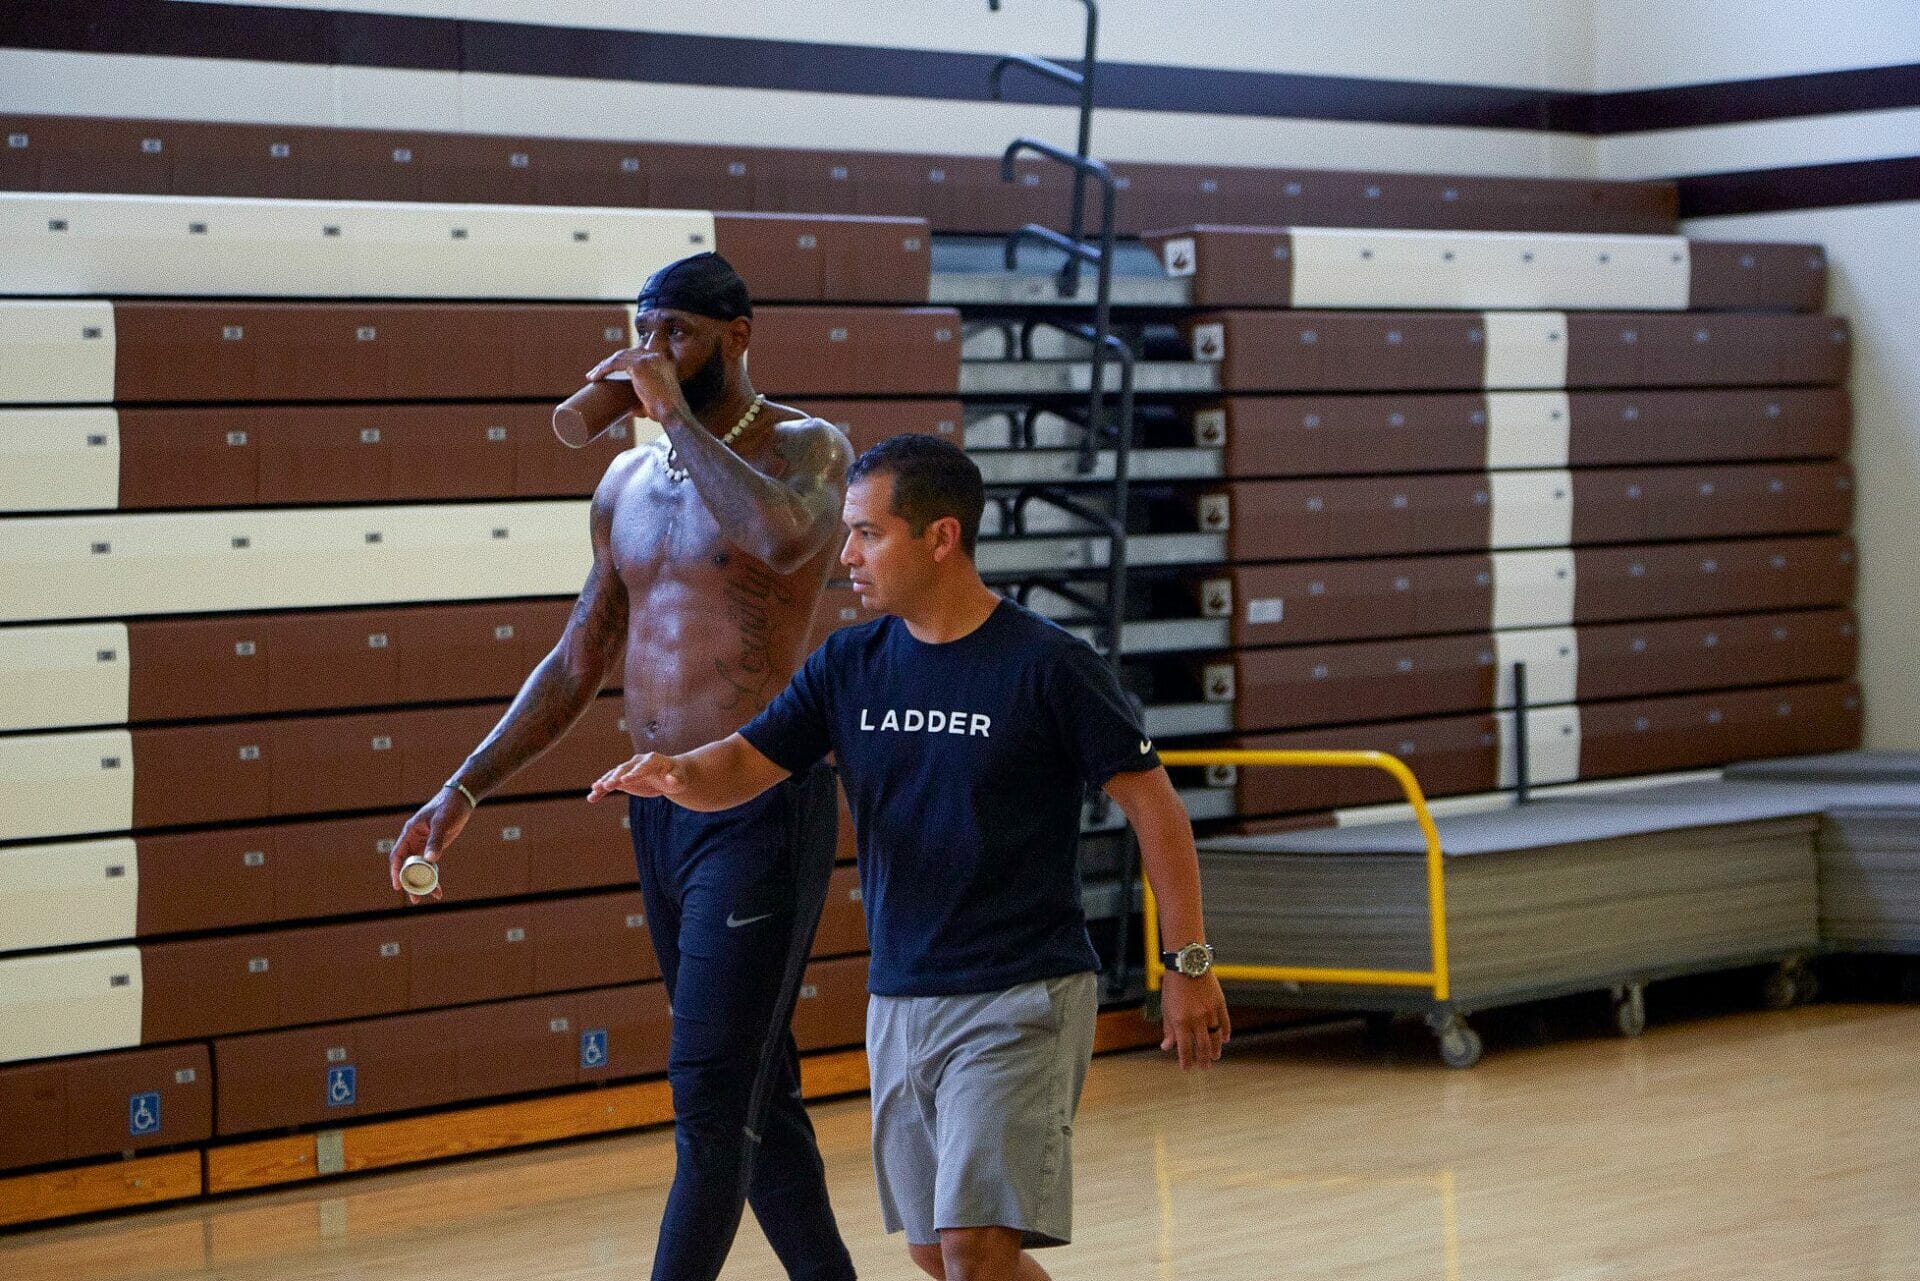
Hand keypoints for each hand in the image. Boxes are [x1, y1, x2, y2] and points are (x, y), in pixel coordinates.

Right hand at [388, 786, 472, 905]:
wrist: (461, 798)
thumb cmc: (449, 806)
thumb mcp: (442, 822)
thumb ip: (436, 840)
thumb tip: (431, 859)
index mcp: (410, 832)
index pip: (397, 855)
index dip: (396, 871)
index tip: (398, 886)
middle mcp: (414, 840)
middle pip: (407, 866)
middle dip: (410, 883)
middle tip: (415, 900)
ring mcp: (423, 845)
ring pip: (419, 868)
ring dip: (422, 883)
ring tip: (428, 898)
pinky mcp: (434, 847)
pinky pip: (430, 866)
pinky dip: (434, 877)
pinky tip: (438, 889)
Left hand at [584, 348, 687, 426]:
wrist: (671, 412)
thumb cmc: (664, 411)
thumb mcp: (652, 401)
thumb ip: (640, 401)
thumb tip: (627, 409)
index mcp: (662, 362)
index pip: (637, 354)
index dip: (621, 361)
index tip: (610, 370)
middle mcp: (656, 356)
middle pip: (626, 353)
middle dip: (610, 362)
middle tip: (597, 373)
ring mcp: (648, 358)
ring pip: (619, 357)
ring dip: (603, 366)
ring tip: (593, 376)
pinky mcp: (639, 364)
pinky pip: (616, 363)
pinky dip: (603, 369)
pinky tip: (595, 377)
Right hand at [588, 752, 686, 801]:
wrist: (669, 776)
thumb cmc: (677, 776)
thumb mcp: (680, 779)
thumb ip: (676, 779)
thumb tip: (671, 780)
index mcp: (652, 760)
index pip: (642, 766)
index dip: (634, 773)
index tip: (625, 781)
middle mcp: (637, 762)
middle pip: (624, 769)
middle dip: (615, 777)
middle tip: (606, 785)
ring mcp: (628, 770)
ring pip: (614, 775)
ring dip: (604, 782)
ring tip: (594, 790)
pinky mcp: (623, 779)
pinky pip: (611, 784)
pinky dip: (602, 790)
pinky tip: (592, 797)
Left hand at [1160, 971, 1229, 1070]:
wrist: (1187, 965)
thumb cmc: (1173, 987)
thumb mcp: (1166, 1009)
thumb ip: (1168, 1029)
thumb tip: (1166, 1047)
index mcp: (1181, 1022)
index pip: (1184, 1048)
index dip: (1186, 1061)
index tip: (1187, 1069)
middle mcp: (1196, 1019)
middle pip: (1202, 1046)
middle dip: (1203, 1059)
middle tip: (1205, 1068)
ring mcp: (1210, 1012)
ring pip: (1215, 1037)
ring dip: (1215, 1049)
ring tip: (1215, 1057)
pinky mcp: (1219, 1003)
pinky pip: (1225, 1022)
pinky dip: (1225, 1033)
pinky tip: (1225, 1040)